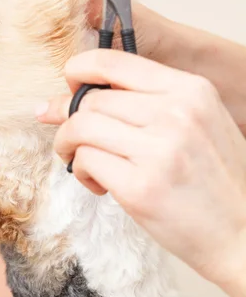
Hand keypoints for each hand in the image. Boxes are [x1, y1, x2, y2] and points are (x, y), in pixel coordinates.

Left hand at [36, 49, 245, 296]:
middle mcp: (176, 112)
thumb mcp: (198, 123)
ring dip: (68, 145)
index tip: (69, 85)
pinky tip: (99, 185)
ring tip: (80, 161)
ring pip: (80, 127)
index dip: (80, 69)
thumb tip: (73, 95)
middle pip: (91, 99)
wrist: (243, 234)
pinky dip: (81, 172)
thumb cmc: (215, 180)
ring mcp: (159, 150)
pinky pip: (86, 161)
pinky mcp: (141, 187)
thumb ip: (146, 103)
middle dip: (68, 117)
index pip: (115, 61)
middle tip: (71, 140)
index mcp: (191, 90)